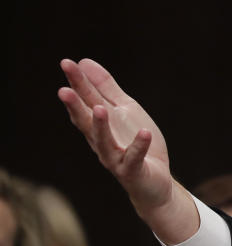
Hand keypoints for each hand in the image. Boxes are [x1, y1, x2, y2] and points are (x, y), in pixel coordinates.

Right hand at [58, 58, 197, 242]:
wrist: (154, 182)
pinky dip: (139, 146)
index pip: (86, 101)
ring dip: (100, 127)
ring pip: (103, 142)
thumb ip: (106, 88)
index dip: (77, 83)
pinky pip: (134, 158)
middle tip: (64, 90)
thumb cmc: (136, 144)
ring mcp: (116, 158)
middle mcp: (101, 141)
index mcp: (100, 124)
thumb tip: (85, 62)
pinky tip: (144, 133)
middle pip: (86, 122)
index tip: (67, 63)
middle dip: (76, 106)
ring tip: (99, 109)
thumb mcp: (125, 110)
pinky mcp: (133, 171)